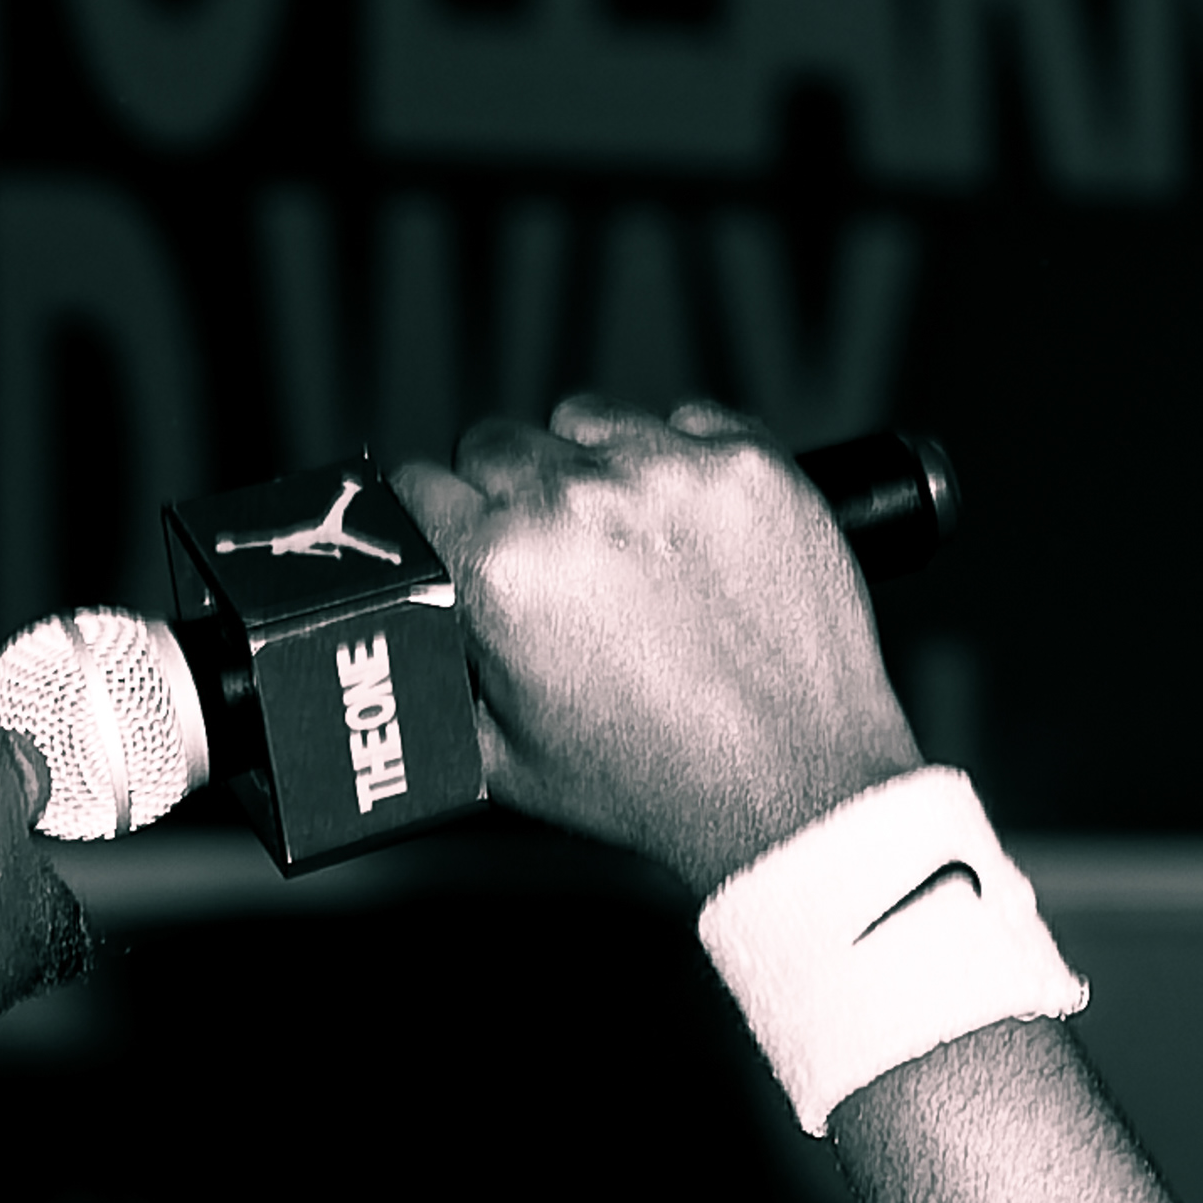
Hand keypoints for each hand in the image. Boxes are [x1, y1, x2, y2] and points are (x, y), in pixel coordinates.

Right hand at [388, 402, 919, 895]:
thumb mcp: (501, 758)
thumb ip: (439, 680)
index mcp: (502, 569)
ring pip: (584, 418)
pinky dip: (677, 460)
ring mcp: (669, 472)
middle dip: (504, 491)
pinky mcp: (747, 463)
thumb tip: (411, 632)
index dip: (429, 511)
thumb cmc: (657, 780)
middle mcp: (579, 504)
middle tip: (543, 550)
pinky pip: (685, 420)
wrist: (791, 784)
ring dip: (587, 463)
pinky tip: (685, 527)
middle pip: (495, 442)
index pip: (418, 483)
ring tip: (619, 535)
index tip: (449, 523)